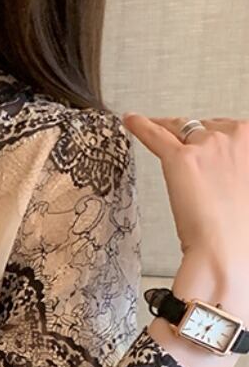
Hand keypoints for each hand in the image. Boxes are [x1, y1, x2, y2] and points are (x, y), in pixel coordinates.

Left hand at [121, 114, 248, 284]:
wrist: (224, 247)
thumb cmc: (238, 226)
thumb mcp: (245, 186)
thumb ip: (237, 169)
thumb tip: (224, 175)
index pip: (228, 130)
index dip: (213, 142)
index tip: (205, 148)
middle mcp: (234, 136)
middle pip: (204, 127)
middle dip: (193, 138)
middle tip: (181, 151)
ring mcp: (206, 144)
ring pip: (181, 128)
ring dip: (168, 129)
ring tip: (152, 126)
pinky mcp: (180, 157)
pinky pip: (156, 136)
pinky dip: (140, 126)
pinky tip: (129, 119)